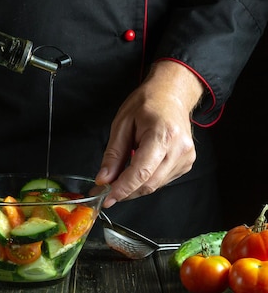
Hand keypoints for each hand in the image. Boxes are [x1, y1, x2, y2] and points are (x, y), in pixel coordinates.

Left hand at [96, 60, 204, 206]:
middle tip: (105, 192)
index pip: (142, 172)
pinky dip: (146, 180)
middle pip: (149, 184)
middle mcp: (179, 149)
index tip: (106, 198)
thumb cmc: (147, 103)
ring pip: (155, 185)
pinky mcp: (187, 163)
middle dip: (125, 192)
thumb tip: (104, 179)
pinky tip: (138, 169)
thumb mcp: (122, 123)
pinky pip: (162, 180)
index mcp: (163, 135)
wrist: (172, 94)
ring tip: (119, 178)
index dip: (122, 189)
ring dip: (135, 187)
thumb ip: (113, 154)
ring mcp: (186, 157)